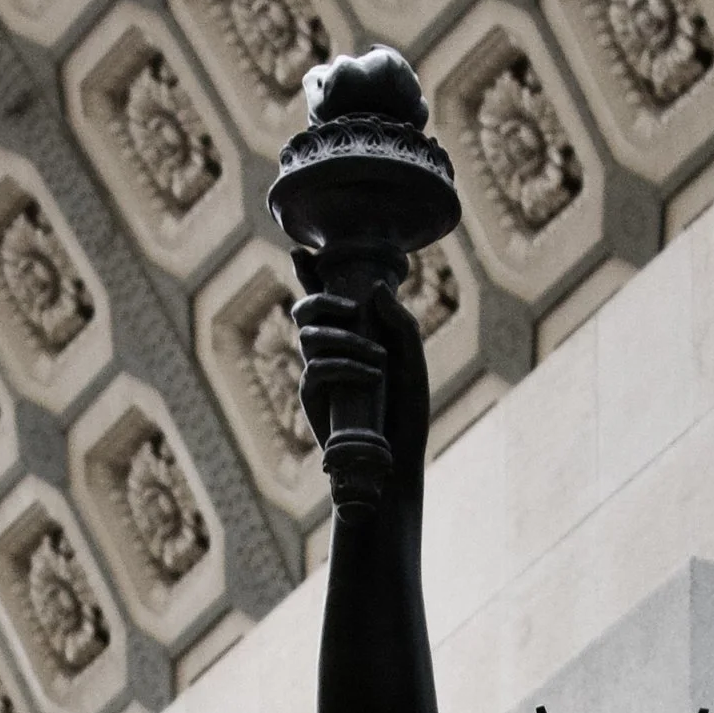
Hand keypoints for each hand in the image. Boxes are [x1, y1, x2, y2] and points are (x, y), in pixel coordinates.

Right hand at [293, 273, 429, 494]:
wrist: (396, 460)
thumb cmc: (406, 412)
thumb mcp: (413, 363)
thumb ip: (400, 324)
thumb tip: (376, 289)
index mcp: (353, 333)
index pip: (326, 296)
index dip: (309, 273)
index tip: (300, 252)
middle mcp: (331, 349)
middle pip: (306, 309)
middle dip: (320, 298)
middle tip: (353, 310)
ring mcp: (319, 372)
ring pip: (309, 335)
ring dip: (343, 338)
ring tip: (377, 357)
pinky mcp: (314, 399)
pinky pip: (315, 370)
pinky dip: (341, 366)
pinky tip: (369, 375)